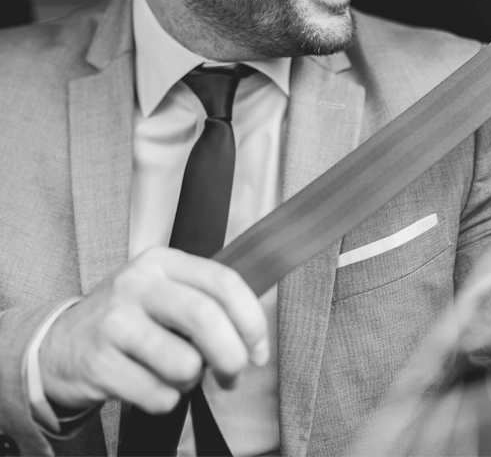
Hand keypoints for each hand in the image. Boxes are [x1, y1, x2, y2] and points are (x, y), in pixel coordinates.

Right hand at [39, 247, 266, 414]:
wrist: (60, 345)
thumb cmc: (130, 318)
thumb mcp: (165, 291)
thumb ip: (208, 301)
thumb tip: (254, 340)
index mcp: (164, 261)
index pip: (224, 281)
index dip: (251, 320)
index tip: (259, 349)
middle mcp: (138, 284)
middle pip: (205, 319)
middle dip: (232, 356)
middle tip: (235, 376)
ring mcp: (115, 323)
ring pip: (184, 364)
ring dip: (192, 381)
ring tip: (177, 373)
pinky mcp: (99, 363)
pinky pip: (157, 395)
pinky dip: (165, 400)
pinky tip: (149, 385)